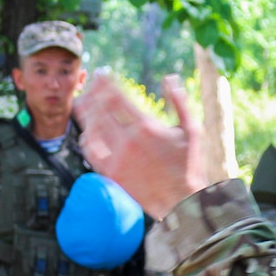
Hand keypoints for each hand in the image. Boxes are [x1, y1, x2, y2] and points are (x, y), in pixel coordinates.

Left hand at [76, 74, 220, 219]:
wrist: (181, 201)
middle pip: (99, 109)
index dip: (104, 82)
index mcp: (146, 127)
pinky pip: (90, 151)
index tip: (100, 73)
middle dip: (92, 92)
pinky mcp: (111, 174)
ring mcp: (117, 159)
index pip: (115, 97)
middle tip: (90, 83)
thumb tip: (170, 78)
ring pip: (91, 128)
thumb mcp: (192, 130)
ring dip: (85, 112)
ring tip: (83, 102)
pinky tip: (87, 131)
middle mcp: (127, 141)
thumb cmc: (189, 165)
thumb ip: (180, 102)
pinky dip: (86, 138)